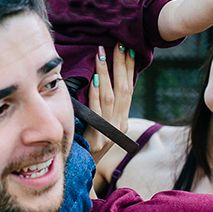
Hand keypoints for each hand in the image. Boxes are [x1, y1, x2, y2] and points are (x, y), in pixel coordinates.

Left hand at [85, 43, 134, 161]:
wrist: (82, 169)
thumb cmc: (86, 142)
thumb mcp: (100, 124)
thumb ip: (103, 105)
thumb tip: (100, 77)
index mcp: (123, 119)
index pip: (129, 88)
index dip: (130, 68)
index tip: (129, 48)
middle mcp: (120, 124)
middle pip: (124, 88)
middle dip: (122, 64)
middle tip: (119, 43)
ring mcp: (110, 132)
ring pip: (111, 96)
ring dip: (107, 72)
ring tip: (103, 52)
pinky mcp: (98, 138)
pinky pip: (98, 111)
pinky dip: (97, 93)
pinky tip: (95, 78)